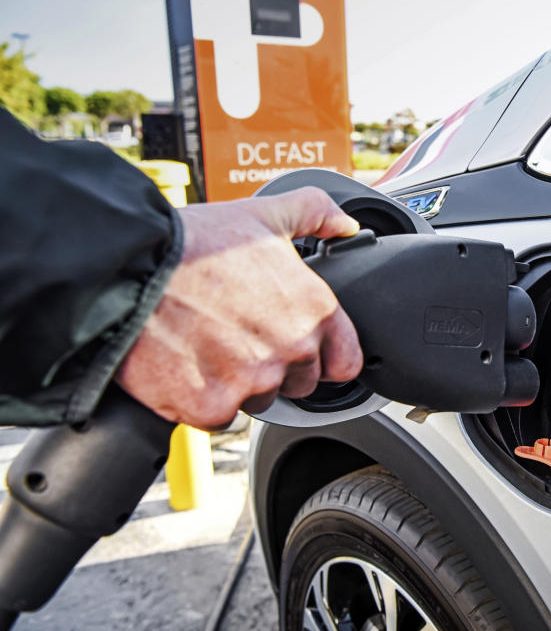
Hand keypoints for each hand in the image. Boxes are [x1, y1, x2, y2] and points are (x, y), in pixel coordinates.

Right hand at [115, 188, 362, 429]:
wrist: (124, 266)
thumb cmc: (191, 242)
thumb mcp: (263, 215)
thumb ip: (315, 214)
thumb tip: (345, 224)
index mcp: (314, 309)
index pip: (344, 362)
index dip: (322, 357)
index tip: (297, 348)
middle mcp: (291, 348)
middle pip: (297, 383)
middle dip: (273, 367)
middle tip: (235, 335)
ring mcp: (253, 380)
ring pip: (257, 401)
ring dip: (237, 383)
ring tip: (205, 344)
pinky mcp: (211, 406)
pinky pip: (218, 416)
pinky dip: (201, 399)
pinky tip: (184, 365)